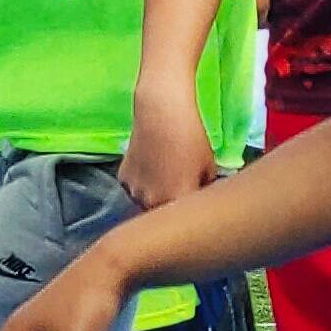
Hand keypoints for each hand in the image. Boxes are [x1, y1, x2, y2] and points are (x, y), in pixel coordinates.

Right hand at [121, 93, 213, 208]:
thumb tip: (203, 194)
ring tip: (165, 174)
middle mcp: (151, 203)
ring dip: (155, 195)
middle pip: (164, 213)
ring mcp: (133, 191)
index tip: (197, 199)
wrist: (161, 112)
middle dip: (173, 204)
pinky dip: (142, 181)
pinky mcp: (122, 178)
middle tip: (182, 186)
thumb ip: (206, 189)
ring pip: (147, 202)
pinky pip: (135, 187)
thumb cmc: (191, 138)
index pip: (185, 219)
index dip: (192, 211)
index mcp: (176, 203)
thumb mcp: (209, 167)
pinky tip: (151, 164)